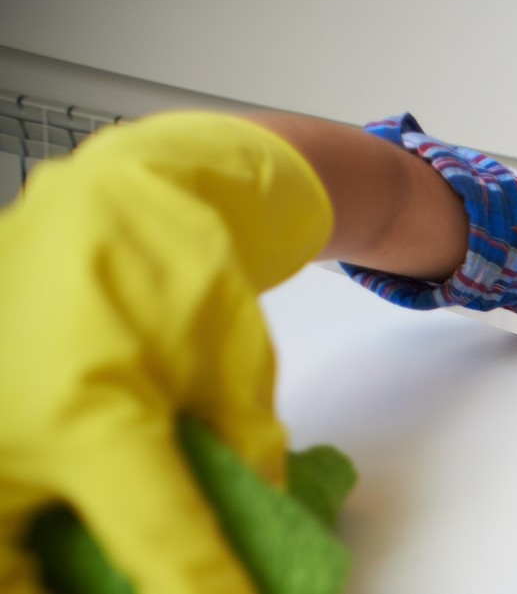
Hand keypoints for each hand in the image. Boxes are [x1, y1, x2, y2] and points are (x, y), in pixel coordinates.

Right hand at [0, 112, 332, 592]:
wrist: (111, 196)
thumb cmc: (182, 271)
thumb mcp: (234, 368)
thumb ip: (243, 456)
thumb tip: (257, 515)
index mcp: (94, 426)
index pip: (162, 548)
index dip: (209, 593)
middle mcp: (0, 443)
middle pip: (20, 578)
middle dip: (77, 592)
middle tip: (131, 586)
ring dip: (34, 565)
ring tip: (94, 559)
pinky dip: (21, 530)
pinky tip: (55, 521)